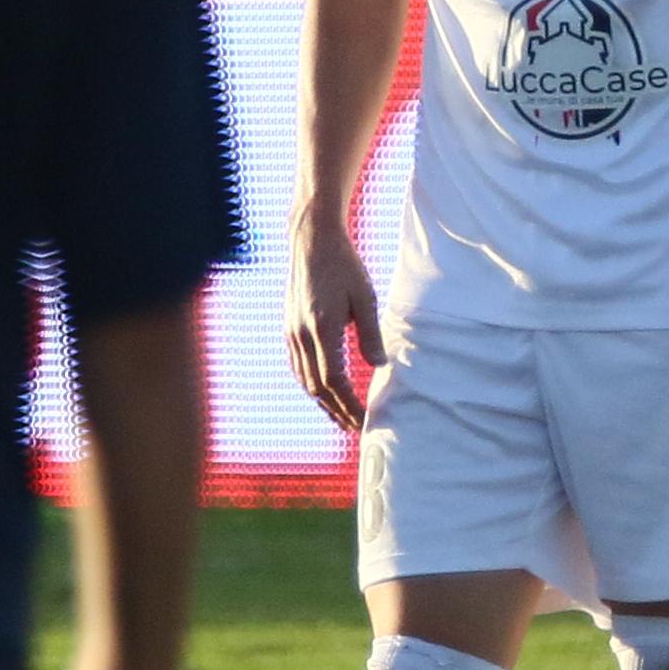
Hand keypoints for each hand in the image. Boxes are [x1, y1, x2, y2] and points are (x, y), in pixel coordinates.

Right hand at [285, 208, 385, 433]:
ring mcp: (291, 331)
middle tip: (355, 428)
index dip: (348, 404)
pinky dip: (310, 384)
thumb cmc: (343, 265)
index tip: (364, 419)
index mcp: (321, 328)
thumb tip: (380, 366)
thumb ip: (370, 333)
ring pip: (304, 379)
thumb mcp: (364, 297)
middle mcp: (301, 334)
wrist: (311, 240)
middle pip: (317, 387)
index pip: (334, 381)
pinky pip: (297, 366)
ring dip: (322, 402)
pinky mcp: (288, 327)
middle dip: (336, 411)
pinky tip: (322, 391)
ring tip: (340, 417)